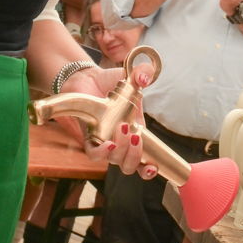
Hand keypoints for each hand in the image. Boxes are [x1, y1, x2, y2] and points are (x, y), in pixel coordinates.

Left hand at [65, 65, 159, 179]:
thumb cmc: (113, 82)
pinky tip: (108, 143)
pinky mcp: (89, 139)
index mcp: (137, 134)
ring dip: (122, 149)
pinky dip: (102, 153)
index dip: (150, 170)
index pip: (145, 161)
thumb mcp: (132, 76)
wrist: (89, 79)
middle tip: (136, 138)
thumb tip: (144, 78)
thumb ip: (143, 72)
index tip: (153, 167)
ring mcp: (106, 142)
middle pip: (130, 166)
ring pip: (115, 161)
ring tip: (122, 129)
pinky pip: (94, 155)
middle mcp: (122, 142)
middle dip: (136, 158)